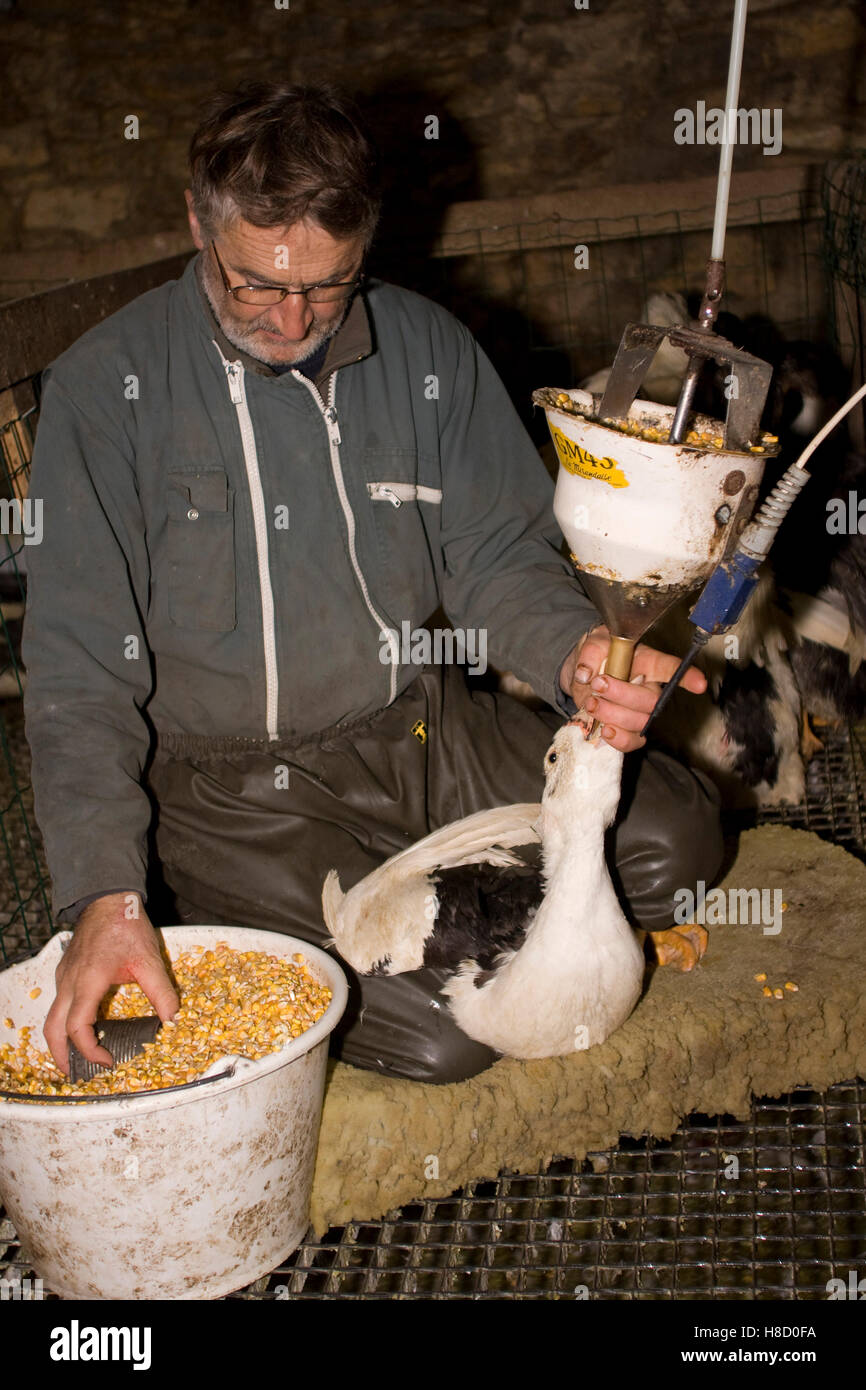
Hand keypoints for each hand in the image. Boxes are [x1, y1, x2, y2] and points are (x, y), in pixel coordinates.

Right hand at [43, 894, 179, 1073]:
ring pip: (52, 1016)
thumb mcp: (150, 959)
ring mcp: (64, 977)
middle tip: (75, 1073)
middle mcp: (70, 982)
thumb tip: (173, 1021)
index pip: (77, 1027)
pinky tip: (83, 1027)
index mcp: (88, 981)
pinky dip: (65, 1022)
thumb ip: (162, 992)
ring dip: (62, 1040)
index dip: (89, 1050)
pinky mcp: (66, 972)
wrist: (108, 900)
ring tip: (77, 1056)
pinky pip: (59, 1003)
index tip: (107, 1060)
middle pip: (52, 1029)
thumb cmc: (126, 926)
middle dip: (61, 1056)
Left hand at [559, 624, 706, 752]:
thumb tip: (586, 674)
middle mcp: (648, 687)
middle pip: (651, 700)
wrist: (586, 674)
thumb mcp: (593, 642)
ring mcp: (639, 710)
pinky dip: (618, 739)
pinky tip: (605, 729)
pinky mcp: (627, 728)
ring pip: (639, 721)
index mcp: (646, 662)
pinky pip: (631, 742)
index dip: (687, 676)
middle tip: (598, 683)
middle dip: (622, 694)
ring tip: (592, 701)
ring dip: (612, 714)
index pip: (670, 668)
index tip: (700, 684)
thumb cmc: (598, 654)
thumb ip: (591, 652)